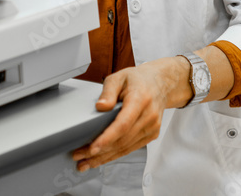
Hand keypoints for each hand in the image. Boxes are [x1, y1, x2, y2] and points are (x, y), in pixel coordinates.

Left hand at [72, 57, 191, 171]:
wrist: (160, 83)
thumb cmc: (139, 80)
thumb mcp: (119, 77)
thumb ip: (108, 91)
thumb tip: (100, 107)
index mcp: (141, 99)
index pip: (123, 124)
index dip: (107, 138)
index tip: (92, 148)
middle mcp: (149, 115)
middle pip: (122, 139)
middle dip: (99, 151)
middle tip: (80, 155)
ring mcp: (152, 127)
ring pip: (126, 148)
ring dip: (105, 157)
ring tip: (86, 162)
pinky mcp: (151, 134)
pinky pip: (131, 148)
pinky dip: (115, 155)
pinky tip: (102, 158)